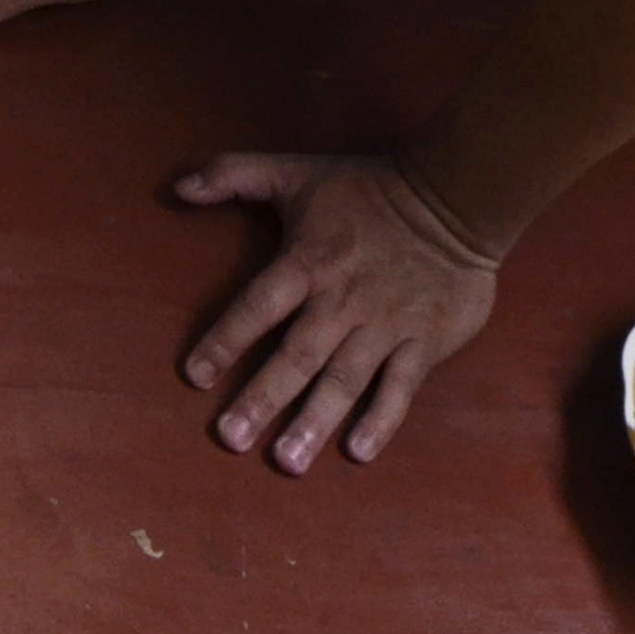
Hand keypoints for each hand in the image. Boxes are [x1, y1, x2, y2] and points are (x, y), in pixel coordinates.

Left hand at [173, 153, 500, 472]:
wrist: (455, 200)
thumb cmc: (367, 188)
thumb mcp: (294, 171)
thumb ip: (232, 174)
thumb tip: (179, 187)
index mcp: (306, 263)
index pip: (256, 307)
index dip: (225, 339)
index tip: (194, 376)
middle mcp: (341, 303)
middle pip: (296, 356)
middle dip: (261, 398)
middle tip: (230, 439)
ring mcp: (384, 327)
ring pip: (343, 381)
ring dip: (314, 422)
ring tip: (286, 462)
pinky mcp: (424, 343)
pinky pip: (400, 388)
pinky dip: (381, 421)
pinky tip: (357, 451)